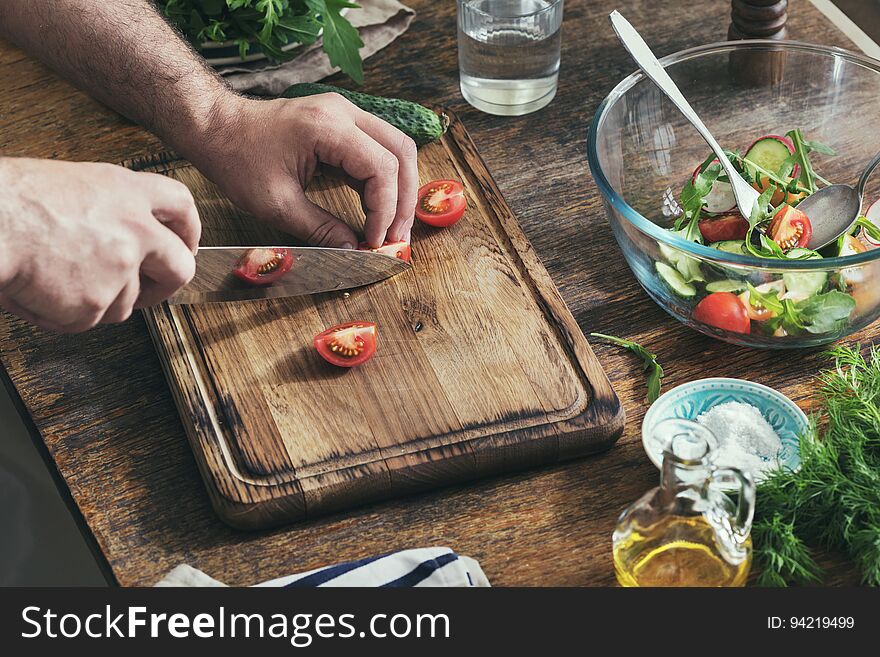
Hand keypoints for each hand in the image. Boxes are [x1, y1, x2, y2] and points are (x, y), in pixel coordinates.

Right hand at [0, 158, 199, 332]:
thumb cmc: (13, 200)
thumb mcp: (72, 184)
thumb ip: (109, 210)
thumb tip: (119, 237)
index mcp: (126, 192)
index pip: (181, 206)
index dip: (188, 230)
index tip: (185, 244)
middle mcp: (134, 230)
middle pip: (180, 268)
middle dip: (166, 285)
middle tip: (149, 289)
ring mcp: (120, 269)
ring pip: (126, 302)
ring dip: (97, 301)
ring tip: (56, 278)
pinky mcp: (96, 302)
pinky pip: (88, 321)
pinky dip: (62, 315)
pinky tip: (40, 291)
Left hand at [187, 92, 417, 248]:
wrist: (216, 128)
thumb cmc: (238, 159)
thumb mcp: (276, 204)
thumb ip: (319, 229)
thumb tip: (352, 250)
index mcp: (327, 127)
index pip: (381, 168)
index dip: (386, 209)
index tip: (374, 240)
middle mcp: (343, 112)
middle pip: (400, 152)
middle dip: (404, 199)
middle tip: (396, 236)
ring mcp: (345, 113)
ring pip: (396, 148)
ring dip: (400, 189)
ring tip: (392, 226)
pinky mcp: (342, 123)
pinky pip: (378, 149)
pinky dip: (384, 180)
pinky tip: (377, 209)